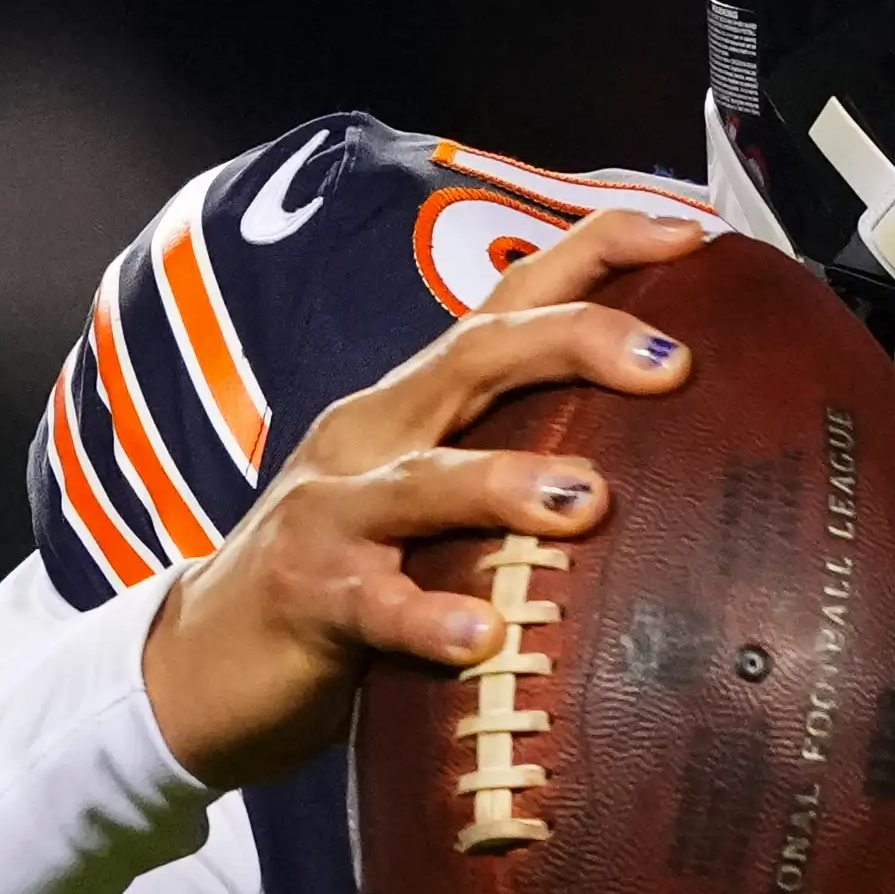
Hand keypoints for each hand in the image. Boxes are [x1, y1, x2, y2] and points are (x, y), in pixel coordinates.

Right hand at [137, 204, 712, 788]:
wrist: (203, 660)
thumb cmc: (345, 580)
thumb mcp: (433, 510)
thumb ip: (516, 478)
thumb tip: (653, 470)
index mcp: (415, 404)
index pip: (509, 300)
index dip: (597, 252)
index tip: (691, 232)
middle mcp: (374, 435)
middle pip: (477, 354)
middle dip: (577, 341)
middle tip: (672, 362)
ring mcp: (334, 512)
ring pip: (426, 478)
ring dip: (507, 481)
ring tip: (588, 500)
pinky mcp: (309, 596)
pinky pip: (376, 605)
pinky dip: (429, 618)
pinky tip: (482, 637)